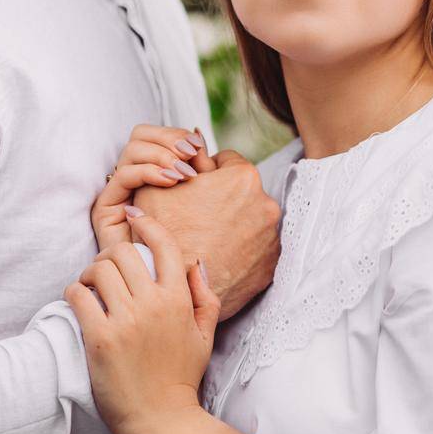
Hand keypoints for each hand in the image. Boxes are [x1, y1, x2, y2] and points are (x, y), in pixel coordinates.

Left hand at [64, 213, 220, 433]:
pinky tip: (79, 301)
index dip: (147, 224)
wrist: (162, 420)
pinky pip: (79, 296)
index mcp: (179, 300)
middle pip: (123, 252)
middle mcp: (153, 305)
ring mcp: (125, 322)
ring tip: (91, 286)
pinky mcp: (100, 339)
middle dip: (110, 253)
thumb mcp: (205, 335)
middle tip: (105, 267)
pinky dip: (74, 292)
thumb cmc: (182, 377)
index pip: (163, 244)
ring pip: (99, 269)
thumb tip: (196, 263)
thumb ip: (205, 296)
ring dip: (90, 272)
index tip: (134, 219)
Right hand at [91, 123, 214, 248]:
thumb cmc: (199, 249)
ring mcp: (119, 193)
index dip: (177, 134)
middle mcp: (133, 180)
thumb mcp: (206, 202)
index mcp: (154, 173)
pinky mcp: (105, 208)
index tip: (199, 147)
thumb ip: (202, 172)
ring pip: (133, 148)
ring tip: (184, 173)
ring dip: (162, 155)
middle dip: (170, 139)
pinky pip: (125, 175)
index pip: (156, 135)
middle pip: (142, 134)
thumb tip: (202, 140)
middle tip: (192, 154)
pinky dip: (149, 171)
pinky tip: (171, 182)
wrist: (174, 289)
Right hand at [131, 150, 280, 320]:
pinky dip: (240, 249)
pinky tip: (217, 256)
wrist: (179, 291)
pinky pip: (255, 247)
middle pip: (241, 190)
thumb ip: (182, 158)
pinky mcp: (270, 264)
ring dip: (233, 223)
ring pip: (249, 218)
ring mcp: (271, 237)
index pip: (226, 160)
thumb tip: (195, 142)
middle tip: (195, 217)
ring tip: (205, 239)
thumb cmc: (166, 235)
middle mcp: (266, 203)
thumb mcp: (161, 185)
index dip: (205, 173)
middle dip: (222, 198)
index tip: (192, 188)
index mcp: (243, 177)